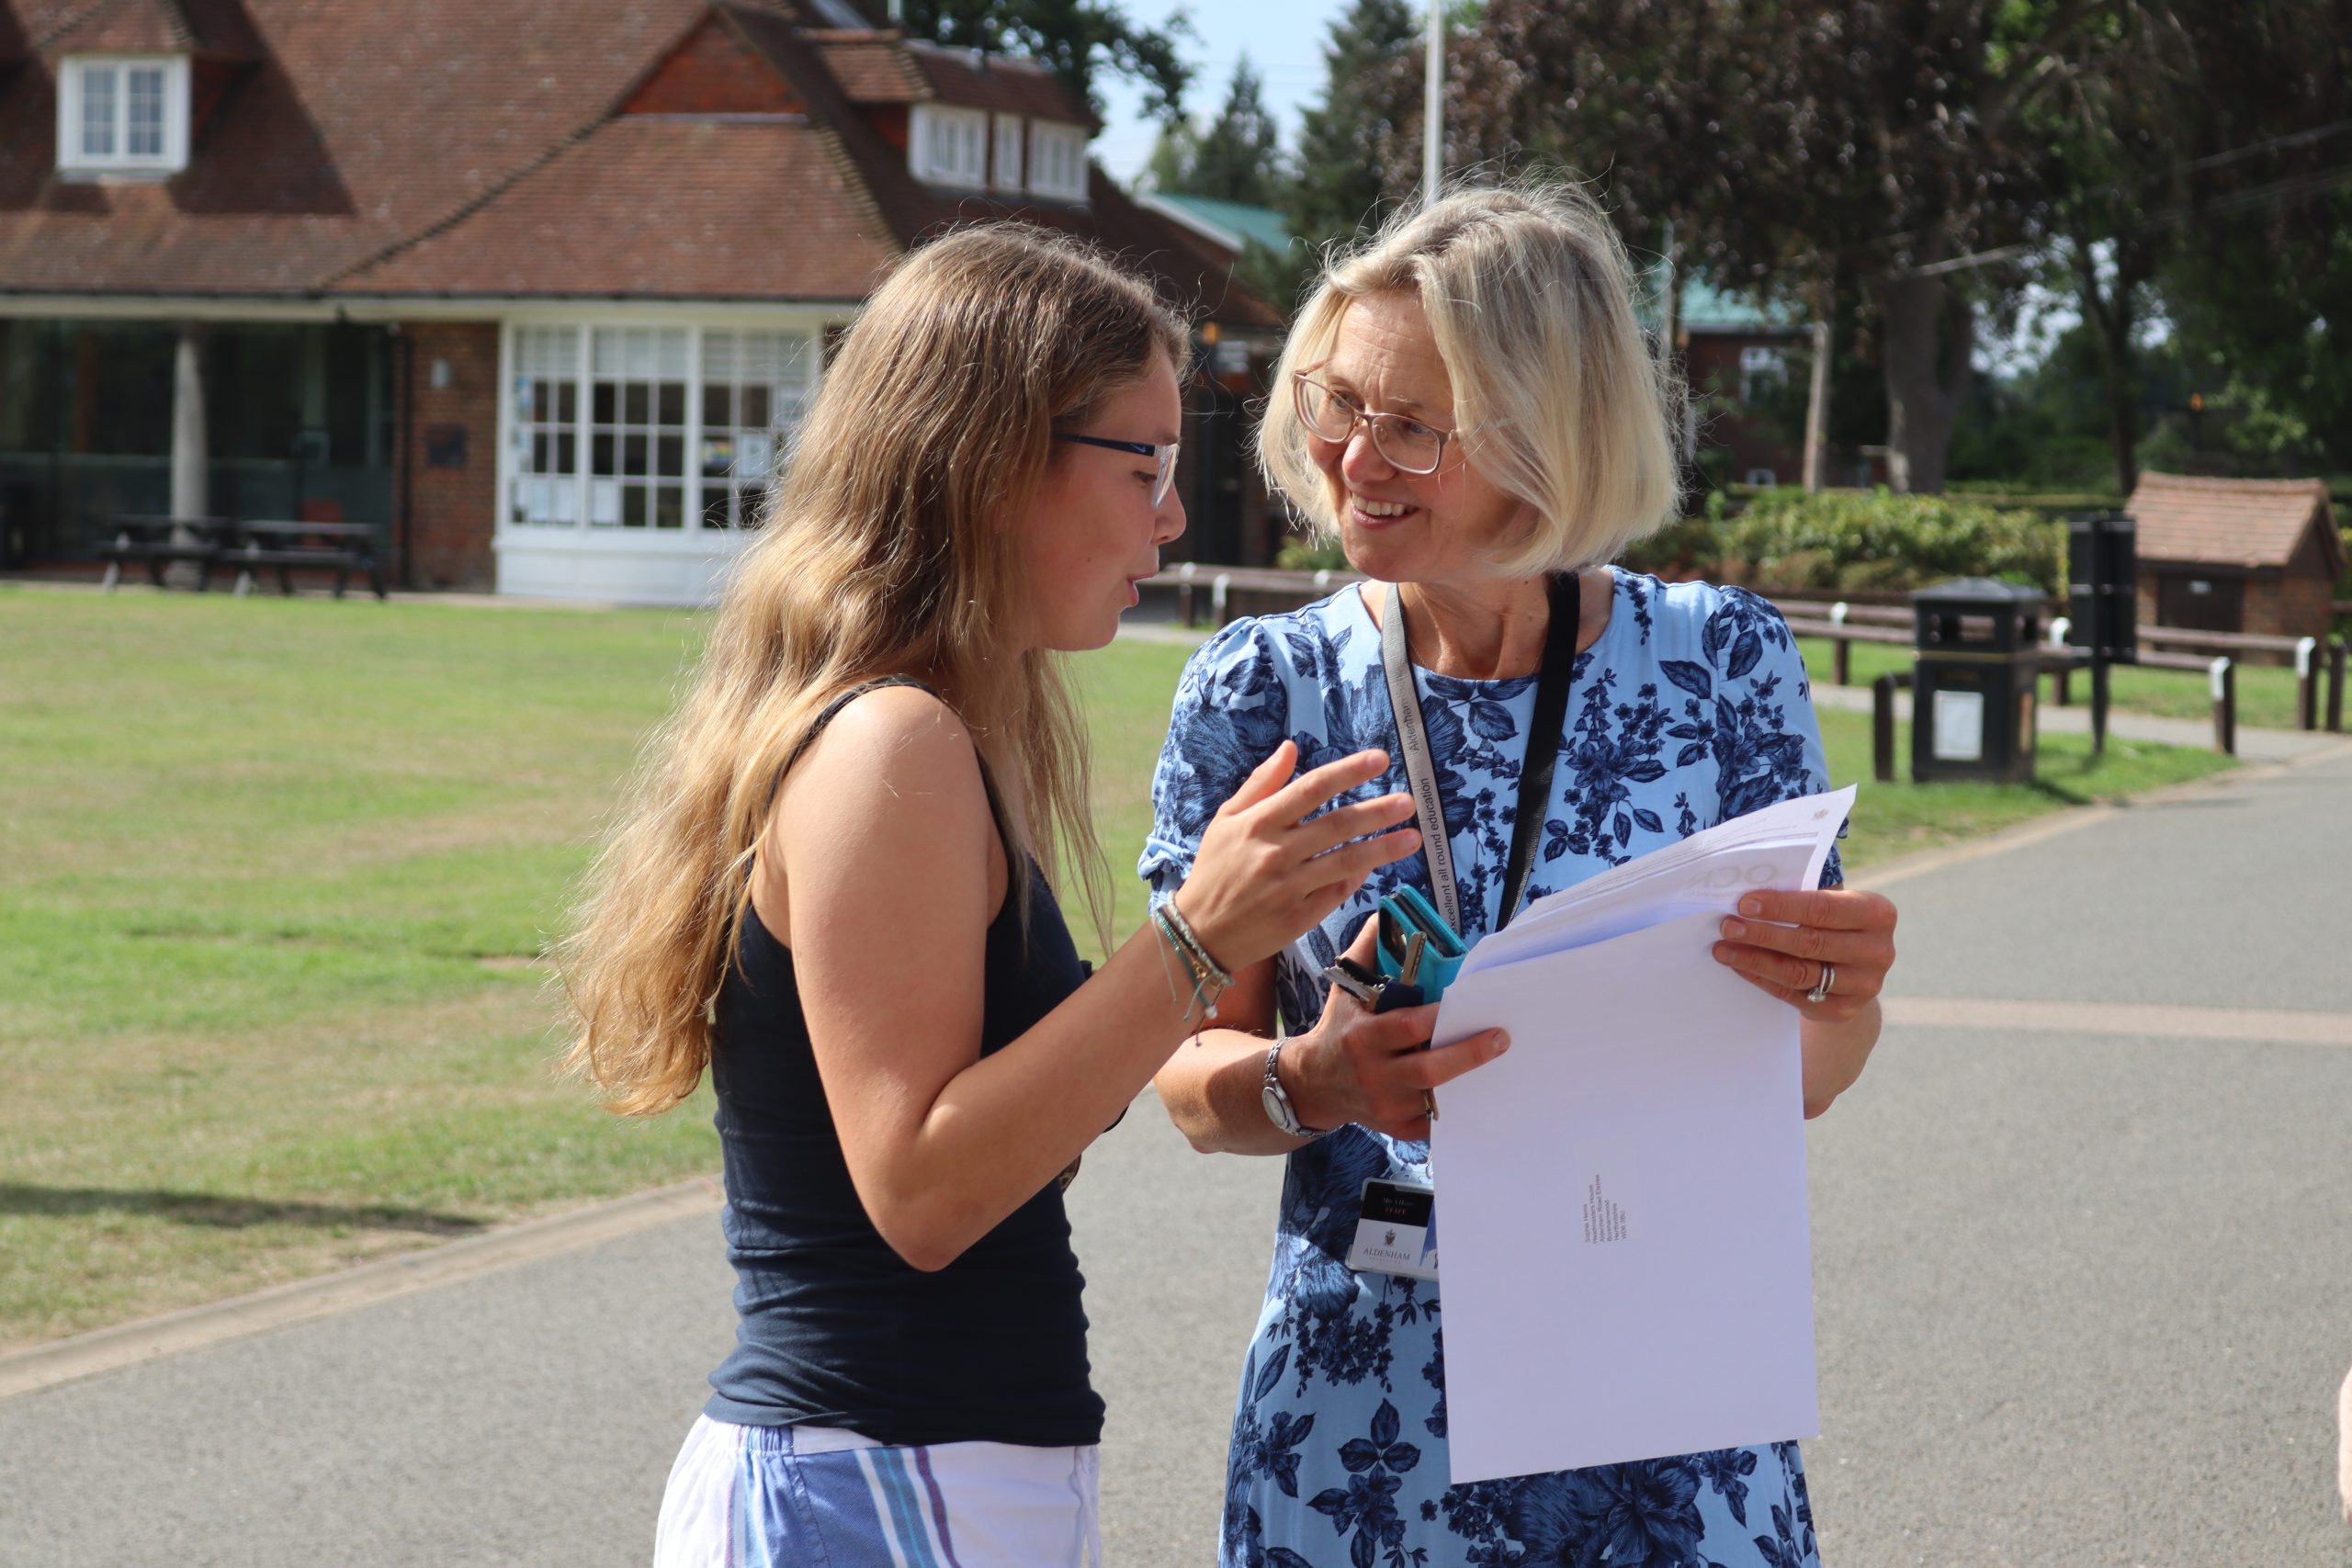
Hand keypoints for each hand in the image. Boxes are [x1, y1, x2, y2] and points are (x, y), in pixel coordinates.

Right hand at [1174, 742, 1422, 972]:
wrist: (1201, 932)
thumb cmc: (1215, 869)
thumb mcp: (1226, 819)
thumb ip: (1261, 784)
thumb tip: (1290, 747)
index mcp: (1258, 823)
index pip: (1311, 789)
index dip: (1348, 772)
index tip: (1380, 760)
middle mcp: (1276, 853)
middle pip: (1337, 825)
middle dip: (1377, 812)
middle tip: (1409, 802)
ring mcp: (1289, 887)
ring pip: (1345, 862)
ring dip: (1383, 848)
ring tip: (1413, 837)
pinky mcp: (1299, 916)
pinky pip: (1337, 892)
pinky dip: (1358, 878)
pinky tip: (1376, 866)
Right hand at [1286, 918, 1510, 1140]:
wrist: (1312, 1083)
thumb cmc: (1337, 1030)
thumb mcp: (1343, 990)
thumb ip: (1365, 952)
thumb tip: (1383, 914)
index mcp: (1364, 1038)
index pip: (1407, 1027)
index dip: (1439, 1017)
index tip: (1467, 1003)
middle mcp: (1375, 1074)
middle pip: (1429, 1069)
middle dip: (1468, 1054)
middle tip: (1501, 1038)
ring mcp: (1386, 1105)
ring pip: (1436, 1097)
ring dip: (1468, 1082)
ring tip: (1500, 1065)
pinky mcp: (1395, 1127)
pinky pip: (1432, 1122)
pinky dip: (1453, 1109)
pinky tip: (1475, 1093)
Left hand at [1711, 888, 1897, 1022]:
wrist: (1853, 970)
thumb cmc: (1832, 924)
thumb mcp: (1830, 902)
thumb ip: (1801, 895)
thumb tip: (1745, 896)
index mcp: (1878, 913)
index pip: (1823, 908)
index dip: (1781, 906)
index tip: (1744, 904)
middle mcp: (1878, 951)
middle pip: (1809, 942)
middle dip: (1762, 933)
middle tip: (1727, 926)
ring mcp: (1864, 984)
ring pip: (1799, 972)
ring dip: (1755, 959)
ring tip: (1724, 948)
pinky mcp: (1844, 1010)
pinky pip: (1793, 994)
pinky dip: (1762, 979)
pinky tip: (1740, 966)